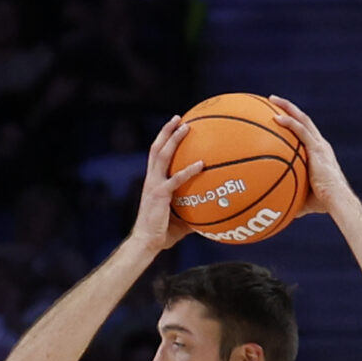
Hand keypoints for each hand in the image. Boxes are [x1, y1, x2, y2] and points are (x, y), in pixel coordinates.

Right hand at [130, 115, 204, 251]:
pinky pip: (176, 179)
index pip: (157, 156)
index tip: (175, 127)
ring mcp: (154, 185)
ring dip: (173, 139)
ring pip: (162, 155)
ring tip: (186, 126)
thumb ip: (195, 211)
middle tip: (179, 118)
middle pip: (156, 148)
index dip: (164, 140)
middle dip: (166, 131)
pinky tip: (201, 163)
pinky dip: (189, 170)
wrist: (146, 243)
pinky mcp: (160, 194)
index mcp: (153, 182)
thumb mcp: (181, 219)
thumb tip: (215, 212)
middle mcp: (151, 179)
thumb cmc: (162, 233)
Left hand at [264, 96, 351, 218]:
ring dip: (287, 107)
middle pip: (304, 120)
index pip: (307, 132)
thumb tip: (277, 208)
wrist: (337, 201)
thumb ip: (292, 198)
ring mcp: (320, 145)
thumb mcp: (305, 199)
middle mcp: (321, 145)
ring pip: (302, 119)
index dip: (295, 122)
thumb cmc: (324, 203)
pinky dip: (288, 122)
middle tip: (273, 101)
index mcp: (320, 153)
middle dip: (288, 108)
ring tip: (271, 100)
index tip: (281, 116)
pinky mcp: (317, 149)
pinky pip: (300, 131)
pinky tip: (275, 118)